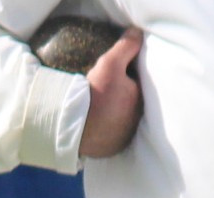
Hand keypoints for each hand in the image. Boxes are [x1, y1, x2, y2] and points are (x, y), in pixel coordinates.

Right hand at [80, 27, 143, 159]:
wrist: (74, 127)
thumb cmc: (96, 95)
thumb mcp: (110, 64)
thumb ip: (126, 47)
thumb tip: (137, 32)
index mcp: (140, 100)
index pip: (138, 82)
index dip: (127, 75)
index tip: (115, 72)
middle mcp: (137, 121)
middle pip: (131, 101)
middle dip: (123, 95)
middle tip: (106, 89)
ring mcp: (124, 136)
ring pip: (122, 118)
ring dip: (115, 112)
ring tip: (100, 106)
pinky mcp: (111, 148)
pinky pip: (112, 135)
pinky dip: (107, 128)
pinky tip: (96, 122)